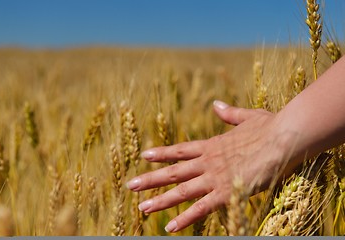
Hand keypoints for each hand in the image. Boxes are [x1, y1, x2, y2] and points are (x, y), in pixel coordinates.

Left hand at [127, 100, 295, 231]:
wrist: (284, 138)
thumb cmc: (270, 127)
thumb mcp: (246, 117)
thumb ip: (228, 113)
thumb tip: (216, 104)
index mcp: (212, 145)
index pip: (180, 150)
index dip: (161, 153)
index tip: (144, 155)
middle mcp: (208, 161)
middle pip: (173, 171)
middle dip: (150, 179)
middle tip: (130, 186)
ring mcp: (215, 177)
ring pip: (181, 191)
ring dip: (160, 200)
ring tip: (141, 208)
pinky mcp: (227, 192)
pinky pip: (201, 208)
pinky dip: (185, 218)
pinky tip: (170, 227)